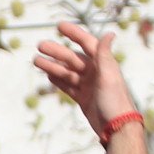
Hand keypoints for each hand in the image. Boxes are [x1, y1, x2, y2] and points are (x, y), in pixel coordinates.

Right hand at [30, 20, 140, 141]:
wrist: (116, 127)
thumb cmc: (115, 100)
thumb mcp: (108, 75)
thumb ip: (105, 55)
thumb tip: (110, 33)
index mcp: (102, 63)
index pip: (86, 43)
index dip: (74, 34)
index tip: (59, 26)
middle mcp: (95, 72)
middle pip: (72, 58)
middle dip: (56, 51)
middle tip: (40, 46)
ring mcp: (88, 85)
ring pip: (67, 72)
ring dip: (53, 66)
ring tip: (36, 61)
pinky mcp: (83, 98)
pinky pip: (68, 86)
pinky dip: (58, 81)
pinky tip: (47, 76)